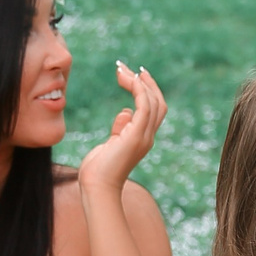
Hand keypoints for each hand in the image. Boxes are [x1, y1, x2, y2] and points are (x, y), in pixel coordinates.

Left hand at [78, 61, 167, 193]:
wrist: (97, 187)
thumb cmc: (98, 169)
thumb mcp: (110, 144)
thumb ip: (120, 128)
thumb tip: (125, 112)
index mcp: (143, 138)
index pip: (154, 109)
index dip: (147, 90)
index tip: (133, 74)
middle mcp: (147, 136)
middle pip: (158, 102)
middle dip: (144, 82)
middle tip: (124, 67)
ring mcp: (144, 137)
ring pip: (153, 102)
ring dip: (138, 82)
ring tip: (121, 70)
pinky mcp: (136, 136)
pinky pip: (144, 106)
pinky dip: (138, 90)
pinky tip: (126, 80)